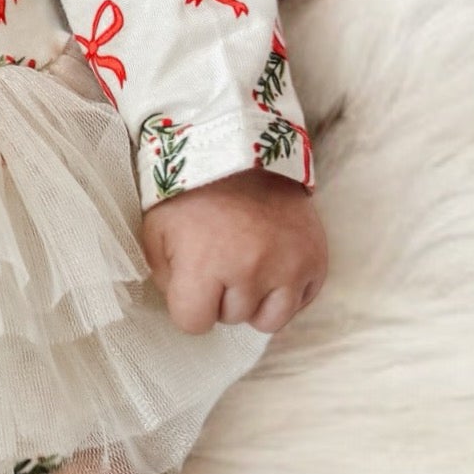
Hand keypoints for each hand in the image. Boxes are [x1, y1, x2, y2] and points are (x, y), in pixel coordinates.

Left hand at [140, 167, 325, 336]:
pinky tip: (271, 263)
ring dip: (254, 300)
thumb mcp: (157, 230)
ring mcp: (289, 266)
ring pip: (268, 320)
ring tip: (246, 265)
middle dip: (220, 296)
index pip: (193, 323)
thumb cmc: (193, 191)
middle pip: (230, 319)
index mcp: (205, 263)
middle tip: (220, 257)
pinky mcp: (315, 259)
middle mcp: (251, 270)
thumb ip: (165, 277)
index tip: (191, 278)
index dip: (188, 303)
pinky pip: (299, 303)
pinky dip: (284, 291)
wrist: (244, 149)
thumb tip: (184, 308)